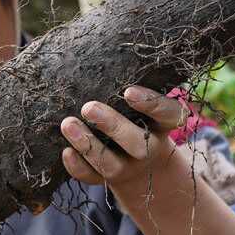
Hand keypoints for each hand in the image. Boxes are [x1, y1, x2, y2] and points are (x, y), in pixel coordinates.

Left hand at [59, 86, 184, 194]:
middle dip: (112, 125)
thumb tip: (102, 55)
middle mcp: (149, 149)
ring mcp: (129, 168)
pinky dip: (78, 167)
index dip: (151, 104)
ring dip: (88, 145)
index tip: (129, 91)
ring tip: (68, 124)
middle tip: (89, 107)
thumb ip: (133, 87)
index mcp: (163, 125)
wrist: (142, 164)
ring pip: (111, 164)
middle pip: (138, 144)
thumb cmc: (139, 118)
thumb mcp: (146, 104)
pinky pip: (93, 178)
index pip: (168, 115)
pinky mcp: (108, 179)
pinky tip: (66, 151)